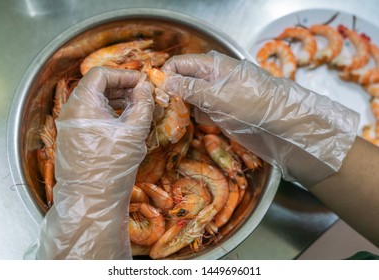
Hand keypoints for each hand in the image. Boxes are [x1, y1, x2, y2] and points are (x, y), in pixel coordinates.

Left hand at [35, 67, 153, 258]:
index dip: (124, 75)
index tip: (142, 83)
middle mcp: (72, 111)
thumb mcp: (133, 132)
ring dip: (118, 101)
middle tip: (143, 95)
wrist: (91, 201)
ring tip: (138, 109)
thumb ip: (142, 104)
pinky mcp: (76, 138)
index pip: (101, 74)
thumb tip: (146, 87)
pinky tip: (126, 122)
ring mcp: (71, 125)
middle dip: (123, 87)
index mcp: (82, 104)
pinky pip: (93, 117)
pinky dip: (110, 114)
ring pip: (96, 102)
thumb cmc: (111, 166)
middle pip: (97, 86)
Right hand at [161, 51, 358, 186]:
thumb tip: (165, 83)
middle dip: (168, 94)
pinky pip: (196, 111)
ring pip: (186, 98)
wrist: (282, 124)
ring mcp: (213, 96)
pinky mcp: (217, 112)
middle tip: (157, 111)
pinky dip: (188, 118)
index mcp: (210, 66)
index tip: (155, 95)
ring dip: (176, 108)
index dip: (165, 77)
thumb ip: (191, 89)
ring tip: (165, 120)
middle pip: (180, 81)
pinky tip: (180, 126)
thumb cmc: (255, 103)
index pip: (178, 65)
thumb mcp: (220, 95)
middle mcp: (209, 79)